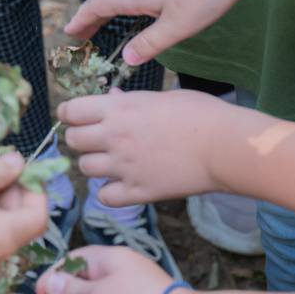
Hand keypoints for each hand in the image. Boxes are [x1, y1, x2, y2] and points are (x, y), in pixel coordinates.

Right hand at [37, 245, 172, 293]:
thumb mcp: (101, 292)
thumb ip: (74, 288)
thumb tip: (48, 281)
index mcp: (111, 257)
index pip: (75, 259)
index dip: (55, 274)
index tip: (40, 290)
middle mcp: (120, 268)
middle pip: (84, 276)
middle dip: (67, 288)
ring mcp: (130, 284)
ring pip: (97, 287)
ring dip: (82, 291)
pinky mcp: (138, 292)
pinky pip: (111, 290)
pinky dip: (98, 293)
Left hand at [60, 88, 240, 205]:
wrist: (224, 146)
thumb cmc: (199, 113)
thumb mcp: (160, 97)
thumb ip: (130, 100)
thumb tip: (111, 98)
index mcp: (118, 109)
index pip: (70, 111)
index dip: (70, 114)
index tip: (77, 117)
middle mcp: (114, 137)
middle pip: (73, 140)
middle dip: (80, 139)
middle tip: (95, 140)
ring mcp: (124, 167)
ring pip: (85, 168)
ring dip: (93, 165)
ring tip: (110, 162)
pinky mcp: (138, 192)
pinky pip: (104, 197)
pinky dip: (108, 192)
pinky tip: (121, 184)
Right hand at [63, 0, 259, 65]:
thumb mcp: (178, 26)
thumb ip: (150, 43)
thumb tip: (124, 59)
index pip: (98, 5)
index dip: (81, 20)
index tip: (68, 33)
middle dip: (90, 13)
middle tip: (82, 32)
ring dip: (105, 2)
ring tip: (103, 16)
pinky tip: (137, 0)